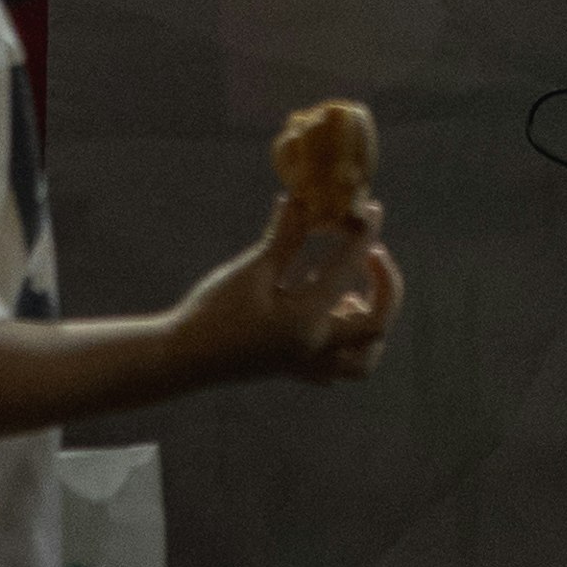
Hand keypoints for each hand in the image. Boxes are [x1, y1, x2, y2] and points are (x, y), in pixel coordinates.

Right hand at [171, 189, 402, 393]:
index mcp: (307, 320)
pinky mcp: (293, 369)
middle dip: (385, 287)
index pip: (349, 269)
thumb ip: (286, 236)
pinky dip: (346, 340)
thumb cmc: (213, 313)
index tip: (371, 209)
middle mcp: (315, 349)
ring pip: (362, 358)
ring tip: (352, 291)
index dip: (364, 233)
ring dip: (370, 323)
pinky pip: (337, 366)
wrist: (181, 360)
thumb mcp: (253, 270)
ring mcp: (306, 365)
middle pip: (376, 325)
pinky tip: (328, 310)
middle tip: (372, 255)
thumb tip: (305, 198)